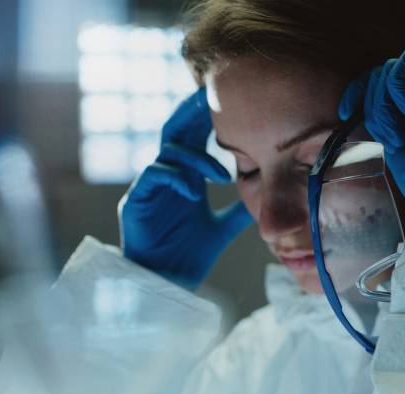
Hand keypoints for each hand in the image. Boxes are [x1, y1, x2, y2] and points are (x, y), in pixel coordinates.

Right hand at [118, 87, 251, 289]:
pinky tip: (195, 192)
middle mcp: (166, 177)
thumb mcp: (221, 228)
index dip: (206, 119)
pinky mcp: (136, 201)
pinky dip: (177, 177)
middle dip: (194, 114)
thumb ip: (239, 211)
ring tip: (221, 175)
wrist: (164, 284)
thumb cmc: (186, 256)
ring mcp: (149, 187)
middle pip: (176, 132)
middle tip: (214, 98)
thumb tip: (268, 198)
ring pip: (170, 151)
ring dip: (198, 157)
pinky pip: (154, 174)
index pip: (194, 138)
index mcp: (184, 179)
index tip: (228, 102)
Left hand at [338, 44, 404, 236]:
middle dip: (375, 107)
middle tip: (389, 140)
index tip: (345, 114)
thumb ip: (380, 112)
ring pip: (393, 67)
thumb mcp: (391, 136)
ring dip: (385, 106)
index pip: (381, 78)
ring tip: (399, 138)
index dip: (359, 91)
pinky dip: (399, 84)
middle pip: (384, 72)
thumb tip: (354, 102)